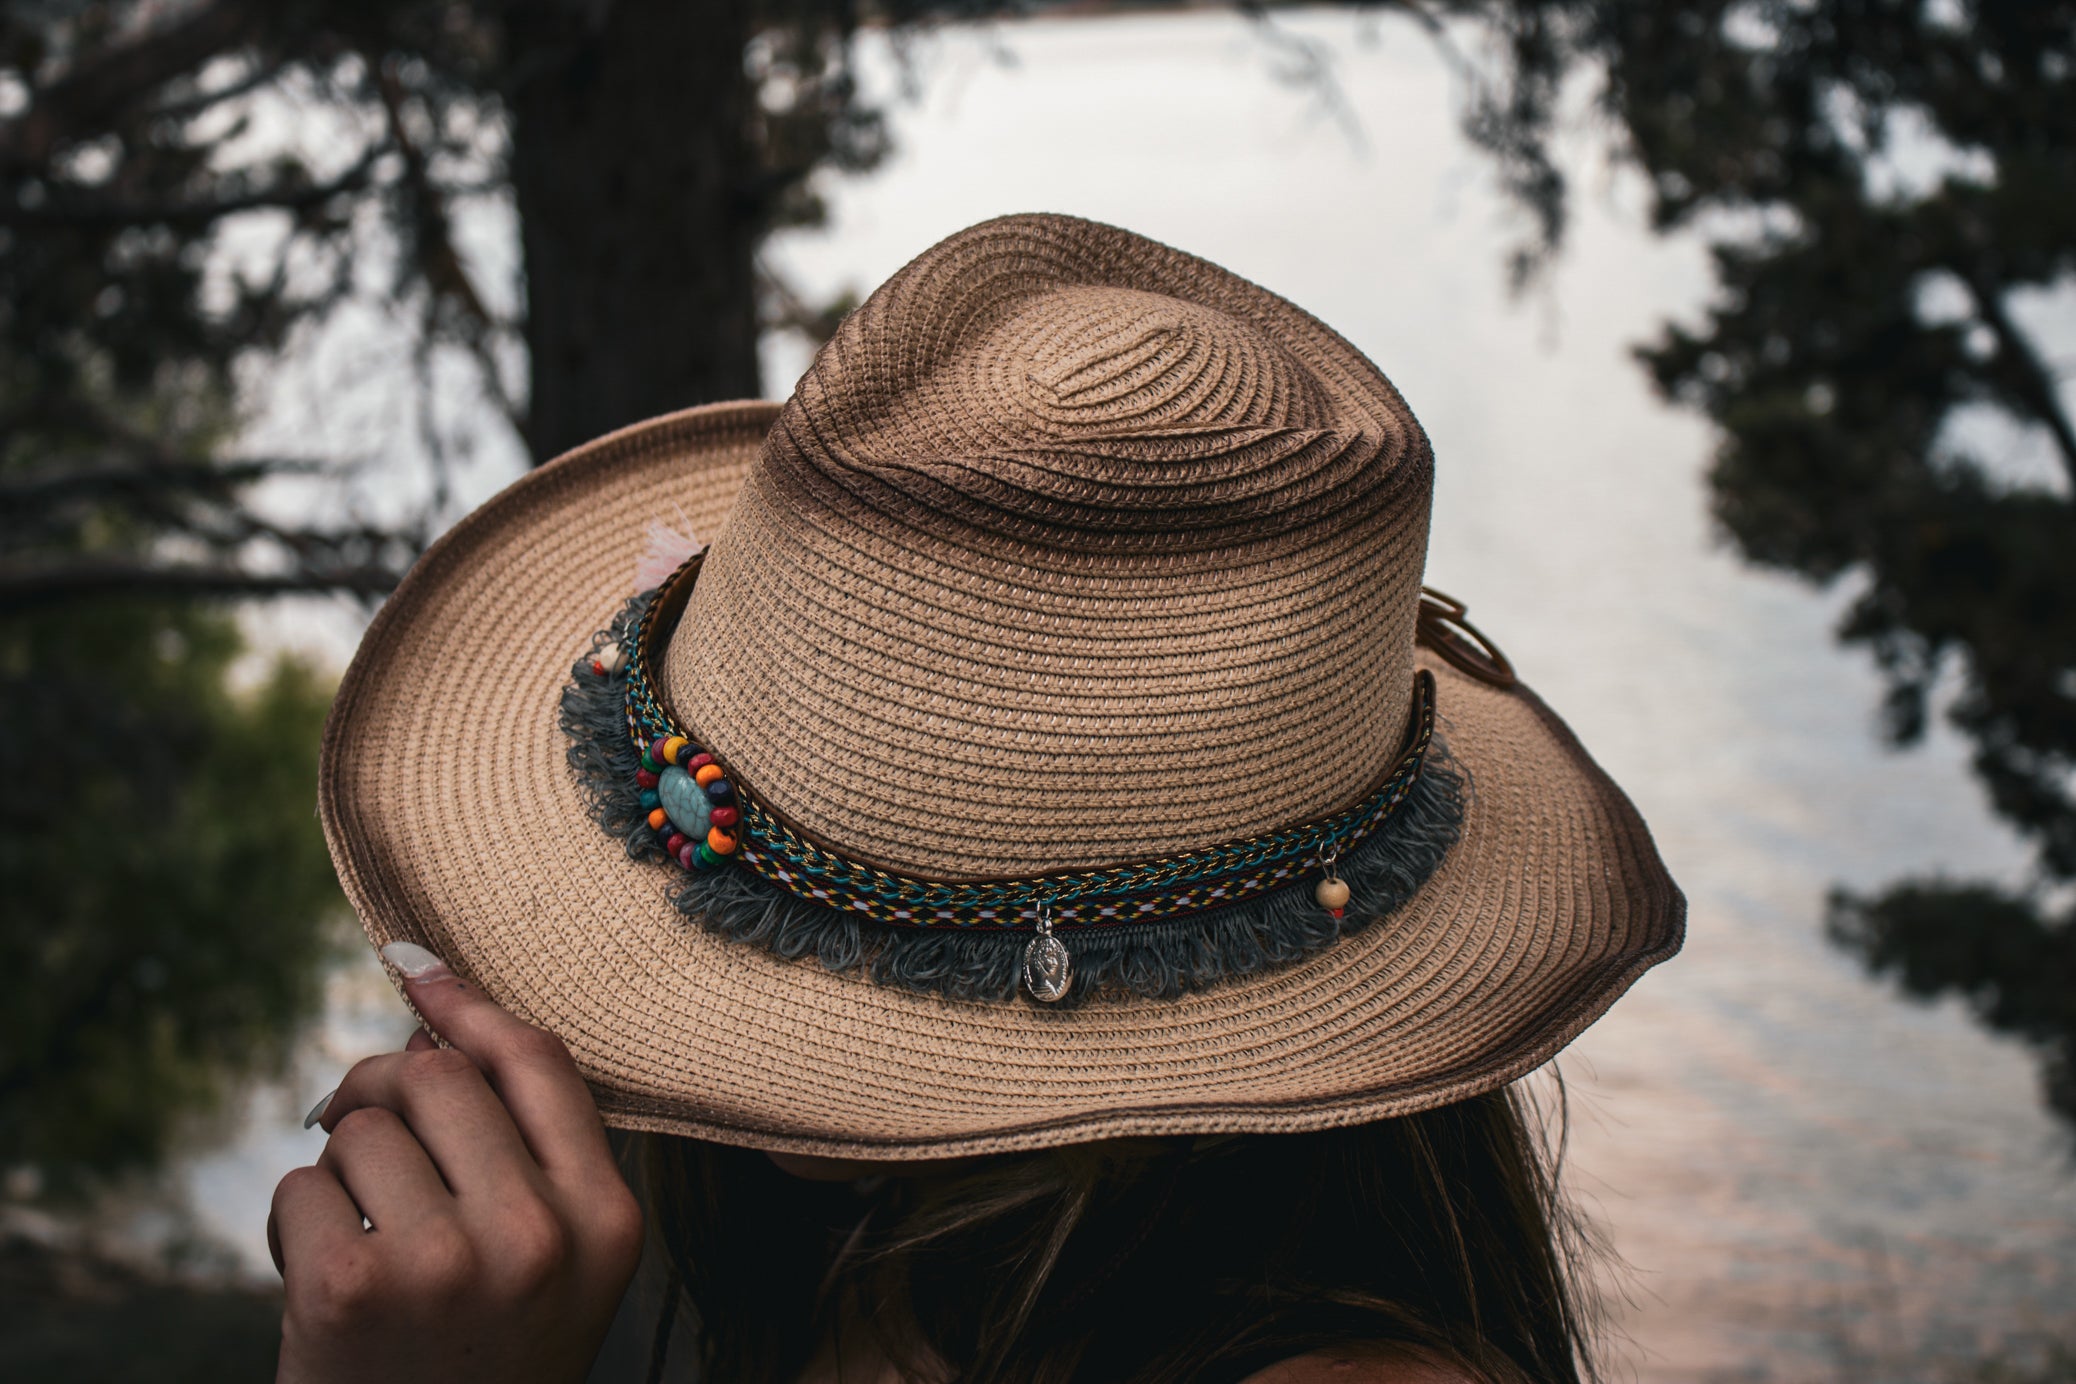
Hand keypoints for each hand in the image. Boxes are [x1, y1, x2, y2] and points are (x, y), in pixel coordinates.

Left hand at [270, 943, 644, 1383]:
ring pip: (362, 1128)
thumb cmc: (484, 1356)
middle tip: (360, 1129)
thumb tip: (432, 1013)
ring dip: (340, 1171)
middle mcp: (538, 1234)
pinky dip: (292, 1225)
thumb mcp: (556, 1261)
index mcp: (606, 1220)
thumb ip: (527, 1148)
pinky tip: (320, 1281)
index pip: (537, 1063)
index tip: (415, 969)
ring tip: (362, 1240)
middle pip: (438, 1079)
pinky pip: (300, 1186)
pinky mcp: (351, 1286)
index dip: (468, 1007)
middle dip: (383, 1089)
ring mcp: (446, 1261)